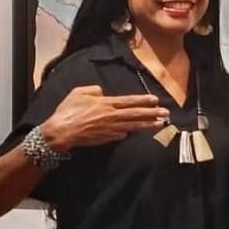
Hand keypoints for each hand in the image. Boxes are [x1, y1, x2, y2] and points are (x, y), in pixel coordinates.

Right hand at [42, 85, 168, 150]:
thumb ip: (94, 90)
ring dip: (148, 125)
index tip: (155, 100)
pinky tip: (137, 131)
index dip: (143, 100)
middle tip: (166, 113)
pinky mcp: (107, 139)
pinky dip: (129, 132)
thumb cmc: (68, 111)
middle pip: (136, 114)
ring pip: (133, 126)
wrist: (62, 132)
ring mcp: (111, 129)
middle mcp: (112, 116)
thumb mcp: (79, 92)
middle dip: (152, 113)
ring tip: (160, 124)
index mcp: (106, 103)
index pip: (129, 101)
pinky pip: (121, 135)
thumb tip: (103, 93)